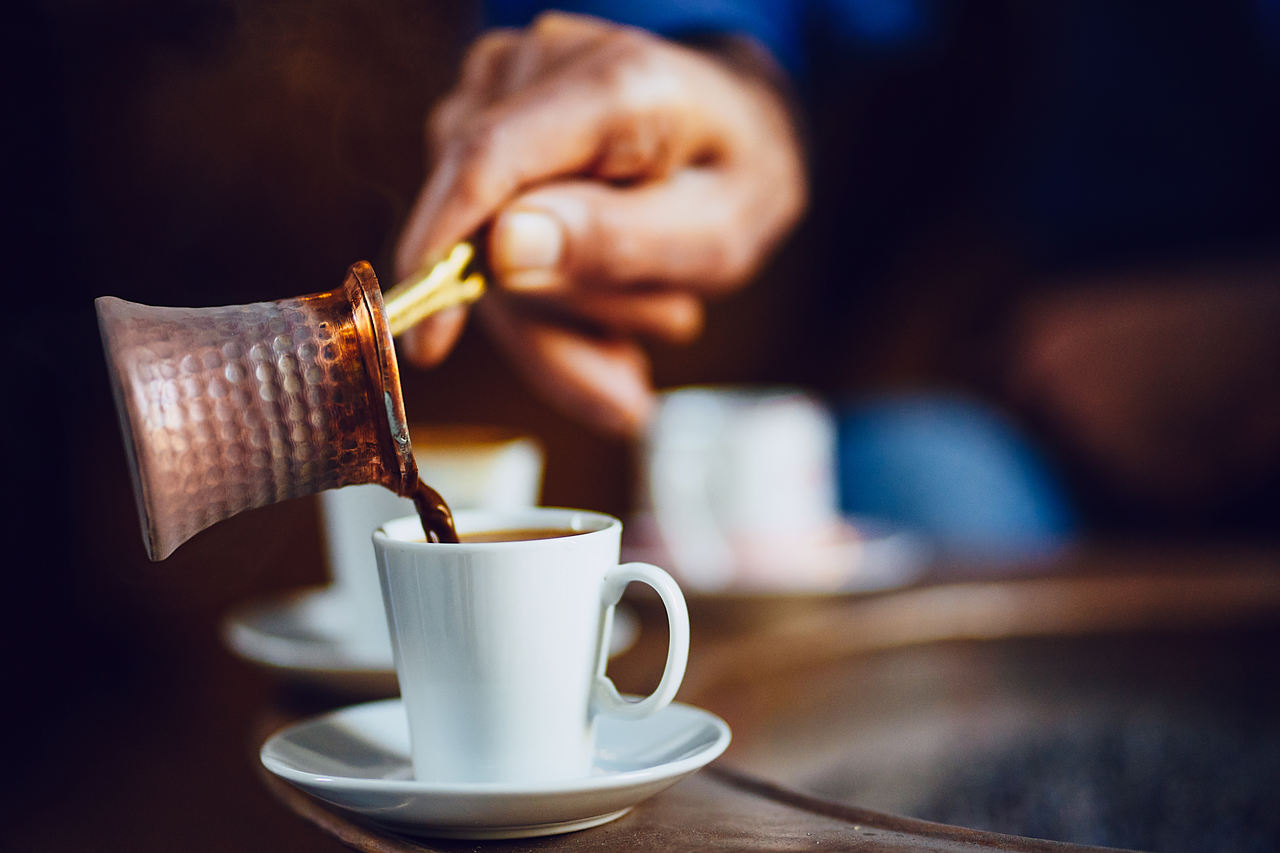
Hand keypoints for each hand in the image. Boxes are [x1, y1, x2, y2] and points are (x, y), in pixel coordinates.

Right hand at [394, 12, 805, 434]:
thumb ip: (615, 241)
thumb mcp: (717, 234)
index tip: (426, 342)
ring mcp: (502, 90)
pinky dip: (543, 301)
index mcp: (615, 84)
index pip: (489, 157)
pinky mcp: (483, 126)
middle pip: (484, 219)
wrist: (738, 132)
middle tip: (655, 342)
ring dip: (559, 314)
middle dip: (559, 309)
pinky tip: (609, 315)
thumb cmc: (735, 180)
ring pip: (481, 242)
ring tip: (652, 312)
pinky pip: (485, 238)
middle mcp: (541, 67)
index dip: (444, 251)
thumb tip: (501, 249)